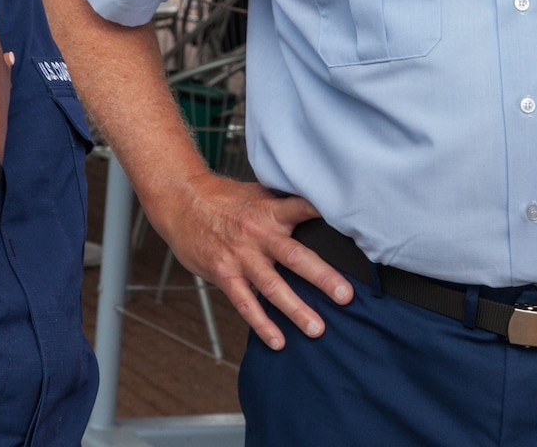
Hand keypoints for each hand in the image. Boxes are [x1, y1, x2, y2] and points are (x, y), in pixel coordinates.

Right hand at [152, 175, 352, 349]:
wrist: (182, 202)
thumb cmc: (223, 199)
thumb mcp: (256, 194)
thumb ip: (283, 205)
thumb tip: (318, 210)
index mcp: (270, 211)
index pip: (304, 210)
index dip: (326, 215)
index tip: (354, 228)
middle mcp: (259, 235)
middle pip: (295, 257)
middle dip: (322, 277)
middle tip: (345, 295)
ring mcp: (242, 257)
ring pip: (273, 287)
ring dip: (296, 310)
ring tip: (317, 329)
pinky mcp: (225, 274)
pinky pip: (246, 304)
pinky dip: (262, 324)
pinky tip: (278, 341)